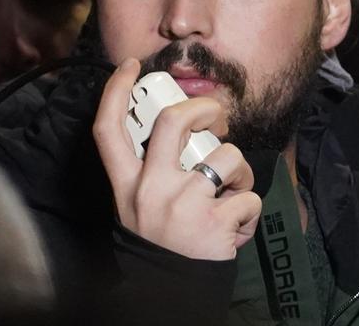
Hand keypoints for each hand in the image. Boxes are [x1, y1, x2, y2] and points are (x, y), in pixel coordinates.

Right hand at [93, 58, 262, 260]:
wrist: (172, 290)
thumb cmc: (161, 238)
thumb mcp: (137, 204)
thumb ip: (148, 167)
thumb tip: (178, 122)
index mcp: (127, 185)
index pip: (109, 128)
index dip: (116, 90)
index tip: (132, 67)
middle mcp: (151, 190)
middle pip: (173, 121)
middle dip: (203, 107)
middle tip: (217, 117)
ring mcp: (184, 205)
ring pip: (227, 156)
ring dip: (241, 170)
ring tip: (232, 190)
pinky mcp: (216, 224)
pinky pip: (249, 196)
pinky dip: (249, 208)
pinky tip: (235, 223)